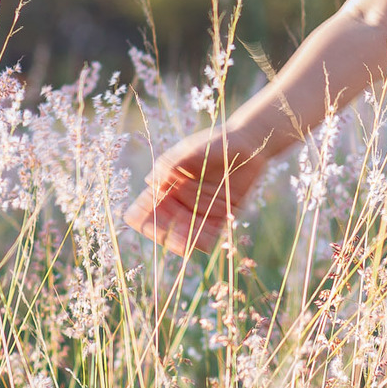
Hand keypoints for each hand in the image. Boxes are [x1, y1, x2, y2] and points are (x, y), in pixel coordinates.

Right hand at [123, 126, 266, 256]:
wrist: (248, 143)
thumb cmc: (215, 142)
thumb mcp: (191, 150)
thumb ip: (173, 164)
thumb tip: (151, 182)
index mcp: (167, 186)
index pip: (148, 207)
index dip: (142, 215)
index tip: (139, 220)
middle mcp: (182, 201)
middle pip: (167, 223)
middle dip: (166, 232)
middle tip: (167, 238)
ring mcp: (200, 209)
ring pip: (187, 232)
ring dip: (184, 240)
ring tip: (185, 245)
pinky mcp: (222, 215)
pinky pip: (210, 232)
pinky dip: (205, 239)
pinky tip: (204, 244)